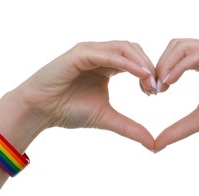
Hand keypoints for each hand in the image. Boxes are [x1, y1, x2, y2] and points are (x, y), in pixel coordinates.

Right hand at [13, 41, 156, 149]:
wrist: (40, 111)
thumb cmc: (68, 111)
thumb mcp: (107, 118)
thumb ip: (130, 127)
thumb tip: (153, 144)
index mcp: (107, 65)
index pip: (136, 59)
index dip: (149, 72)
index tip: (157, 91)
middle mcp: (100, 54)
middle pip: (133, 49)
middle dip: (149, 66)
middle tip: (156, 87)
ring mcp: (89, 51)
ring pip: (123, 47)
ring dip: (140, 62)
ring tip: (150, 80)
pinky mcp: (79, 53)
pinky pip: (107, 53)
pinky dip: (125, 62)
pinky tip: (138, 74)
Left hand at [153, 39, 198, 151]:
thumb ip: (178, 129)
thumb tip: (154, 146)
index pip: (173, 56)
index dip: (159, 71)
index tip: (151, 92)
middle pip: (174, 46)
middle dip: (159, 65)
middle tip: (152, 88)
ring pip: (183, 46)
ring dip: (167, 64)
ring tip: (160, 85)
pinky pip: (198, 54)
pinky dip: (181, 66)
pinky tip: (171, 81)